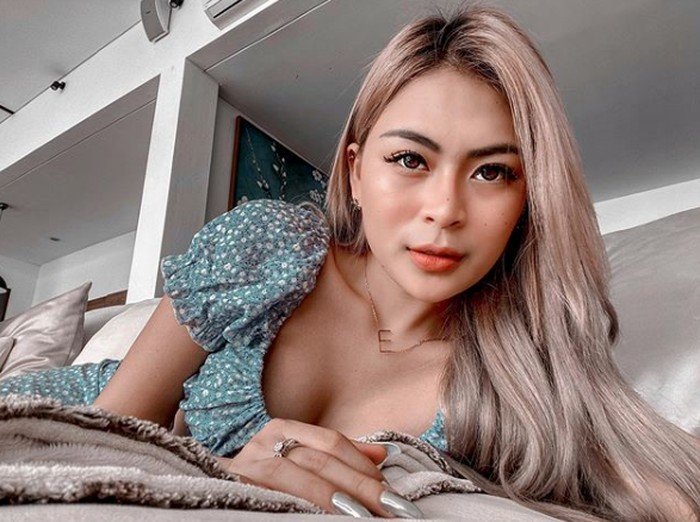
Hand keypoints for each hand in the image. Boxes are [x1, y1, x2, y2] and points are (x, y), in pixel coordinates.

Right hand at [213, 417, 422, 517]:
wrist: (209, 492)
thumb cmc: (262, 479)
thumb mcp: (297, 459)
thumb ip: (335, 457)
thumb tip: (380, 454)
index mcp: (281, 431)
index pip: (330, 443)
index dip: (363, 465)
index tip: (391, 490)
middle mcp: (263, 443)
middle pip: (321, 461)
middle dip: (360, 486)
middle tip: (390, 507)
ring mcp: (248, 466)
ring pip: (301, 477)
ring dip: (337, 498)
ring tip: (363, 515)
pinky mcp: (238, 487)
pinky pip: (279, 498)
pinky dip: (307, 507)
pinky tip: (328, 516)